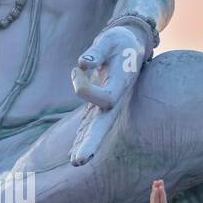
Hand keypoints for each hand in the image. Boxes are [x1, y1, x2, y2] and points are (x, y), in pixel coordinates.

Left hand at [69, 25, 144, 165]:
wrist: (131, 46)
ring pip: (95, 130)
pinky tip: (72, 153)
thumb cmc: (120, 41)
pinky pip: (90, 125)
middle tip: (77, 162)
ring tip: (74, 161)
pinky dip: (82, 137)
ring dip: (84, 145)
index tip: (78, 66)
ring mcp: (108, 106)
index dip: (85, 86)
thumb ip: (97, 51)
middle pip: (103, 126)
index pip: (104, 98)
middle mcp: (116, 100)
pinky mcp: (99, 107)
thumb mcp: (110, 40)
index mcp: (122, 85)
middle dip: (90, 143)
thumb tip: (82, 63)